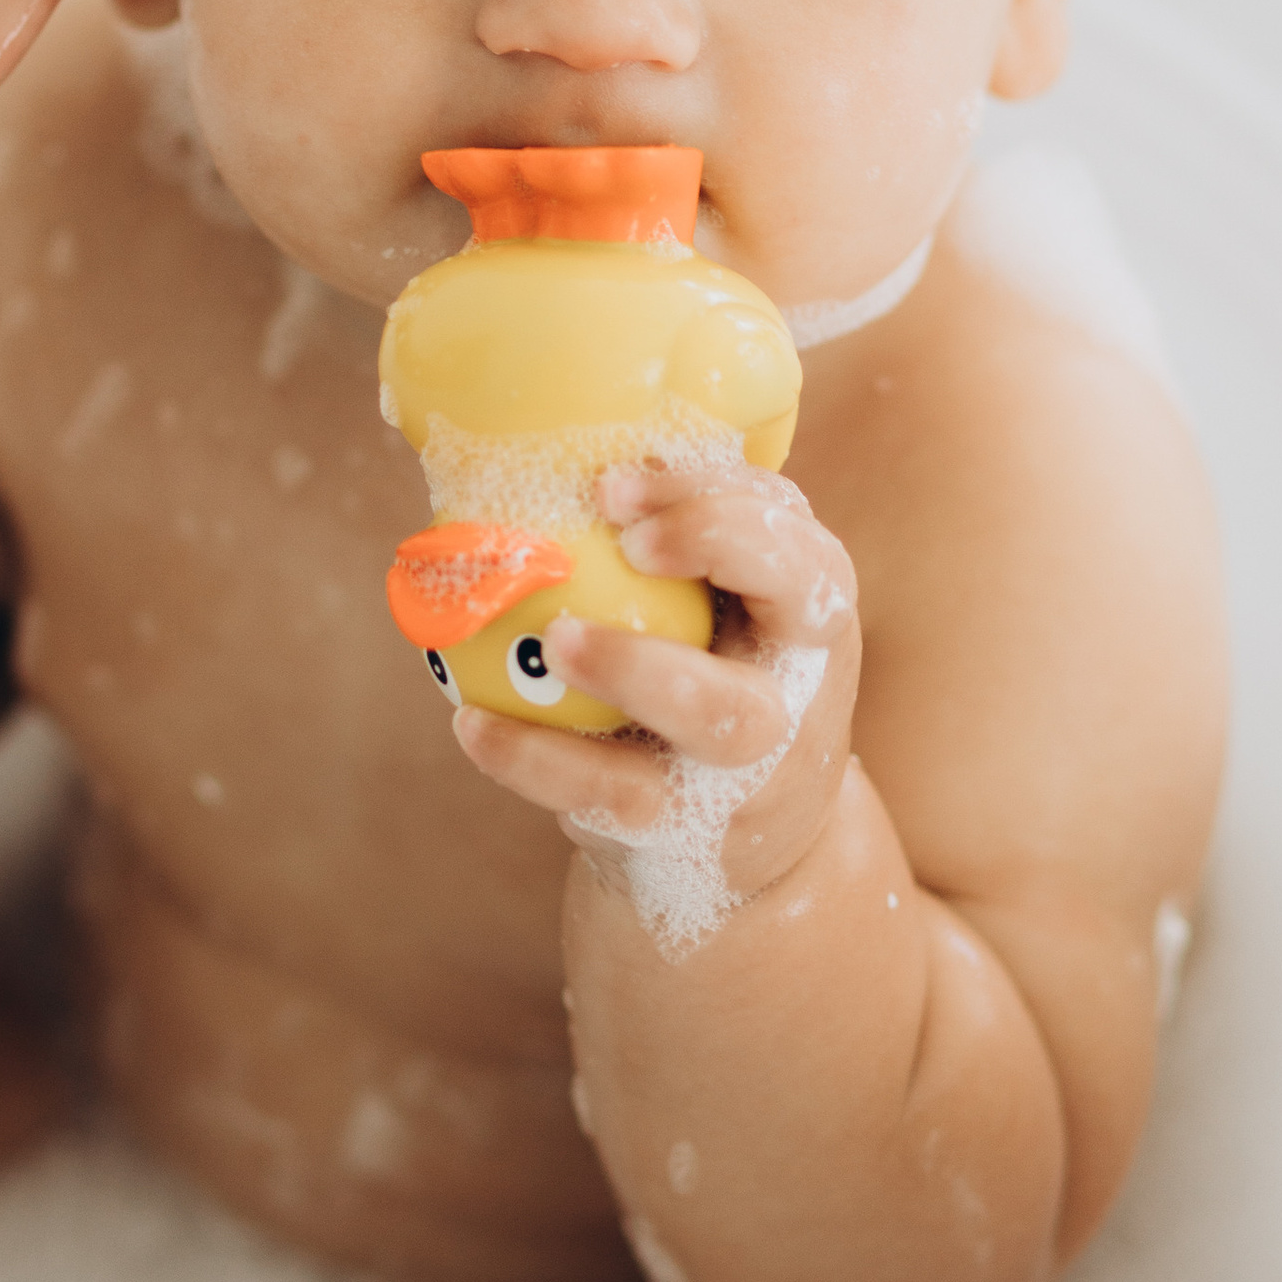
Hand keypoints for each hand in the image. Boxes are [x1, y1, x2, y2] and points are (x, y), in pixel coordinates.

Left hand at [452, 462, 860, 921]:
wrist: (742, 831)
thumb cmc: (717, 666)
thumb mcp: (729, 593)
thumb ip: (686, 524)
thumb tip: (567, 451)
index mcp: (808, 614)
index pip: (797, 555)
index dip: (719, 516)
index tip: (616, 496)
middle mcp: (791, 694)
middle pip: (787, 631)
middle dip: (709, 572)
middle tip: (621, 547)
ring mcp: (743, 770)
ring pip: (709, 725)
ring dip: (633, 674)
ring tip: (551, 639)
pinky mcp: (680, 827)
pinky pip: (608, 794)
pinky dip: (534, 760)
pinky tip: (473, 723)